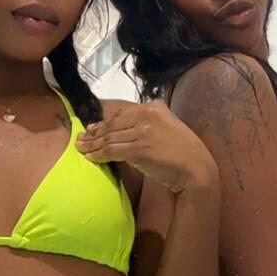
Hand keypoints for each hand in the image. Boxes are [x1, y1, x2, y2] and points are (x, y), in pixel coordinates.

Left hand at [77, 100, 217, 195]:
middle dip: (95, 133)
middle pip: (113, 124)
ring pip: (110, 137)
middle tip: (81, 138)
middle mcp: (148, 115)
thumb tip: (124, 129)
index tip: (93, 127)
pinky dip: (99, 154)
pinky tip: (91, 157)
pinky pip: (112, 150)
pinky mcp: (139, 148)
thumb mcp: (167, 128)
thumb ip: (148, 124)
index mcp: (155, 107)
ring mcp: (143, 131)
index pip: (122, 114)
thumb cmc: (183, 152)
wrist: (196, 168)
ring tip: (80, 148)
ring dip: (93, 144)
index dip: (105, 122)